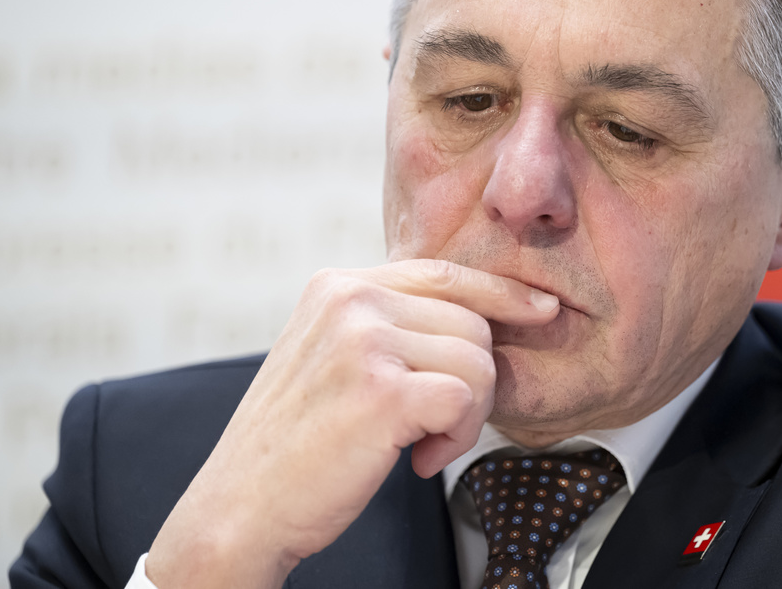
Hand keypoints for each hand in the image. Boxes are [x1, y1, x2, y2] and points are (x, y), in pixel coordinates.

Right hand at [145, 259, 558, 588]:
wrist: (240, 509)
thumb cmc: (298, 443)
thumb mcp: (334, 357)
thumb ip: (390, 325)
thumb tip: (481, 317)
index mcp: (339, 284)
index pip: (446, 271)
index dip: (502, 293)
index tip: (541, 310)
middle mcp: (350, 299)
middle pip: (473, 322)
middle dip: (474, 382)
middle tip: (433, 427)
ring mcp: (363, 340)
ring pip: (479, 361)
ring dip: (467, 415)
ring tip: (420, 443)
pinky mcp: (381, 390)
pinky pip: (466, 400)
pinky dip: (456, 438)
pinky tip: (418, 460)